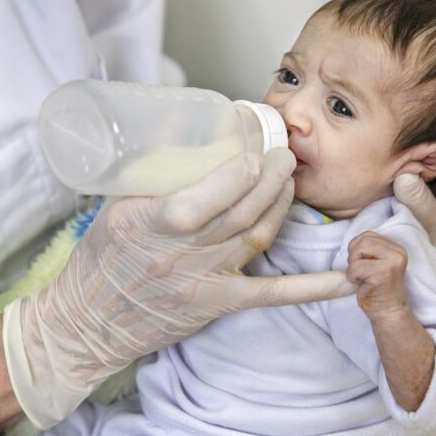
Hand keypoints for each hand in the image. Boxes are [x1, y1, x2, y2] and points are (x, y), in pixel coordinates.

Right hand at [3, 148, 356, 428]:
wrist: (89, 321)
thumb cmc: (100, 257)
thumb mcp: (112, 204)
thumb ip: (150, 164)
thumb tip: (184, 114)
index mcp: (145, 225)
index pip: (197, 202)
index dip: (233, 175)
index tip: (254, 147)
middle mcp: (177, 255)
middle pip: (238, 214)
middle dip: (271, 178)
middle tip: (285, 152)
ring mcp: (201, 281)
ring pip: (256, 238)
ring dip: (282, 204)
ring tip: (292, 177)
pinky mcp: (218, 303)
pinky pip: (271, 294)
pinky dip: (312, 287)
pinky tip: (346, 279)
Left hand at [346, 231, 408, 321]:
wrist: (388, 312)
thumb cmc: (377, 289)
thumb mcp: (376, 263)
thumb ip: (370, 249)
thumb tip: (354, 242)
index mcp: (396, 248)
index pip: (367, 235)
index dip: (357, 249)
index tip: (363, 264)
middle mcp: (398, 252)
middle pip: (362, 240)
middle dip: (354, 256)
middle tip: (360, 272)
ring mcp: (392, 261)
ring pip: (358, 250)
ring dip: (353, 266)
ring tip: (363, 277)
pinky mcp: (383, 273)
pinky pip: (355, 267)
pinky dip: (352, 276)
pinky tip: (363, 285)